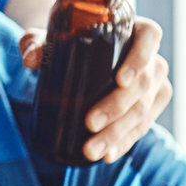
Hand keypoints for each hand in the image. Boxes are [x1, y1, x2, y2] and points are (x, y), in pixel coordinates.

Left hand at [18, 15, 170, 162]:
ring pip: (142, 110)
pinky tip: (107, 154)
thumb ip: (35, 43)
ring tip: (91, 150)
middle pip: (143, 84)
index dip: (139, 58)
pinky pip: (142, 127)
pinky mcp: (151, 107)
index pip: (149, 37)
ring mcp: (154, 85)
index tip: (119, 80)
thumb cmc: (62, 43)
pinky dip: (123, 142)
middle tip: (89, 124)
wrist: (73, 59)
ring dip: (118, 133)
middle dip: (116, 107)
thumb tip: (30, 59)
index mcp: (133, 31)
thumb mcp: (46, 39)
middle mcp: (150, 58)